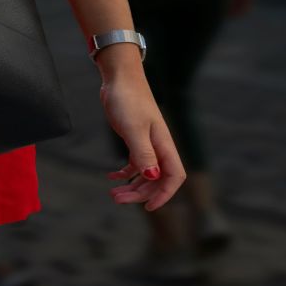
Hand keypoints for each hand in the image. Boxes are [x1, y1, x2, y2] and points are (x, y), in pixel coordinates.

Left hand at [99, 63, 185, 211]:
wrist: (119, 78)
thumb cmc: (128, 100)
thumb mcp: (133, 128)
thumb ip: (143, 154)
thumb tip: (152, 177)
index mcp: (164, 145)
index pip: (174, 177)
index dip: (164, 194)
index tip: (148, 207)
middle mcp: (159, 146)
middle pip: (157, 179)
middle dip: (140, 193)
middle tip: (117, 200)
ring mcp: (147, 142)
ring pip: (145, 173)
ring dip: (131, 186)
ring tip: (113, 194)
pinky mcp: (134, 137)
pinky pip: (134, 162)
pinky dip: (124, 172)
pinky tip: (111, 176)